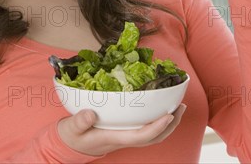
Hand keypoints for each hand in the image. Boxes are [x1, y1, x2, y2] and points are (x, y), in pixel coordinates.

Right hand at [57, 104, 186, 155]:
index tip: (169, 115)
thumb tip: (90, 114)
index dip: (157, 127)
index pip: (141, 136)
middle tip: (181, 106)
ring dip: (168, 123)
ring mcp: (126, 136)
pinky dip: (157, 120)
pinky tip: (160, 109)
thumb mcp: (72, 127)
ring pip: (152, 135)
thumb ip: (80, 121)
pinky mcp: (125, 131)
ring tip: (177, 107)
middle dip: (170, 125)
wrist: (69, 144)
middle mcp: (124, 138)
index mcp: (115, 138)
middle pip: (154, 138)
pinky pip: (146, 129)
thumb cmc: (72, 135)